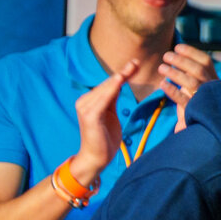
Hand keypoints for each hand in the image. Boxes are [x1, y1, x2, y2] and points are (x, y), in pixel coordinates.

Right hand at [69, 61, 138, 188]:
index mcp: (89, 101)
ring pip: (106, 90)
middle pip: (108, 84)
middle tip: (136, 62)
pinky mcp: (90, 116)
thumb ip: (111, 98)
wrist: (96, 157)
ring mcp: (85, 108)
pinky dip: (111, 90)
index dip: (121, 74)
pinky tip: (119, 81)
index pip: (108, 85)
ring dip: (119, 78)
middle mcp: (84, 102)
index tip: (134, 63)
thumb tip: (119, 81)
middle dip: (122, 73)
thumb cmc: (105, 137)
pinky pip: (103, 100)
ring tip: (131, 67)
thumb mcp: (110, 113)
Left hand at [158, 43, 218, 128]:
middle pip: (198, 70)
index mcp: (213, 79)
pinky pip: (184, 100)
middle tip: (166, 56)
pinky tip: (163, 84)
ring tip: (161, 68)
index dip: (192, 52)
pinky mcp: (196, 111)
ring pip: (191, 83)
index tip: (177, 47)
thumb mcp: (199, 85)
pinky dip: (173, 91)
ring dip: (175, 73)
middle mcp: (212, 88)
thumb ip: (191, 72)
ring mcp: (205, 99)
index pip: (205, 61)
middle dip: (181, 61)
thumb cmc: (200, 103)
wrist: (208, 128)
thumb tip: (179, 51)